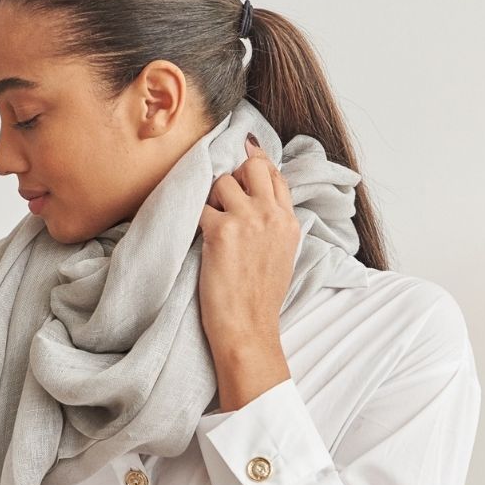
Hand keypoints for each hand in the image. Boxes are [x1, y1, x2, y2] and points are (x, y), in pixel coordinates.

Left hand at [197, 133, 299, 350]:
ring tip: (211, 225)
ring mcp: (247, 219)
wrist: (248, 327)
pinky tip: (198, 235)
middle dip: (234, 173)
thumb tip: (255, 199)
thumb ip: (273, 223)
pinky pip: (200, 207)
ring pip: (222, 182)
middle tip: (221, 195)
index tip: (243, 158)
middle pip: (253, 166)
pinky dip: (195, 217)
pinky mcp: (221, 230)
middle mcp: (272, 215)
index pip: (275, 175)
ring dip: (210, 198)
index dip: (257, 164)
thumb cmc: (259, 298)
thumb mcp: (281, 254)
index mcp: (289, 221)